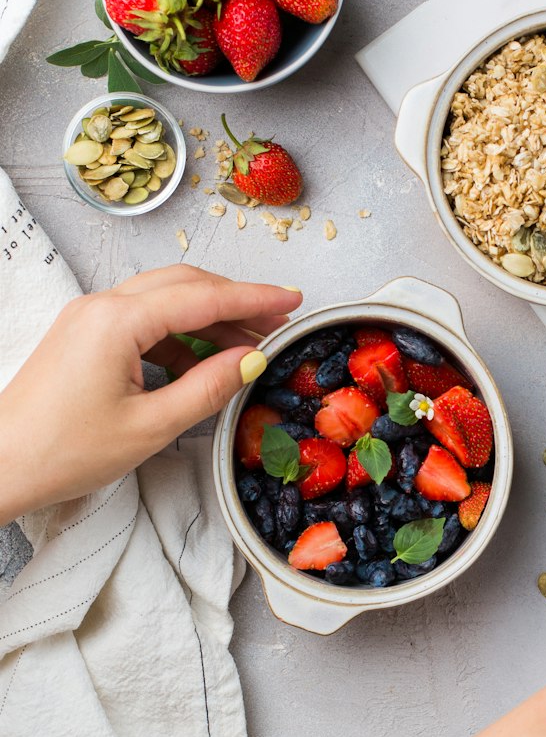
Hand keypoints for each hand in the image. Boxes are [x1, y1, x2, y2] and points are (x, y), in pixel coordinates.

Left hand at [0, 264, 300, 524]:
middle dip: (235, 301)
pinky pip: (143, 319)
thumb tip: (251, 360)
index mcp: (117, 321)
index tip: (292, 300)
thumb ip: (208, 387)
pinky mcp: (84, 334)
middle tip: (277, 319)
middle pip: (185, 285)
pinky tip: (202, 361)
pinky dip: (179, 334)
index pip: (203, 297)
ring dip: (209, 317)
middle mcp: (101, 306)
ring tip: (248, 347)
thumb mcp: (150, 427)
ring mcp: (89, 317)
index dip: (254, 298)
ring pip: (165, 299)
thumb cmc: (62, 452)